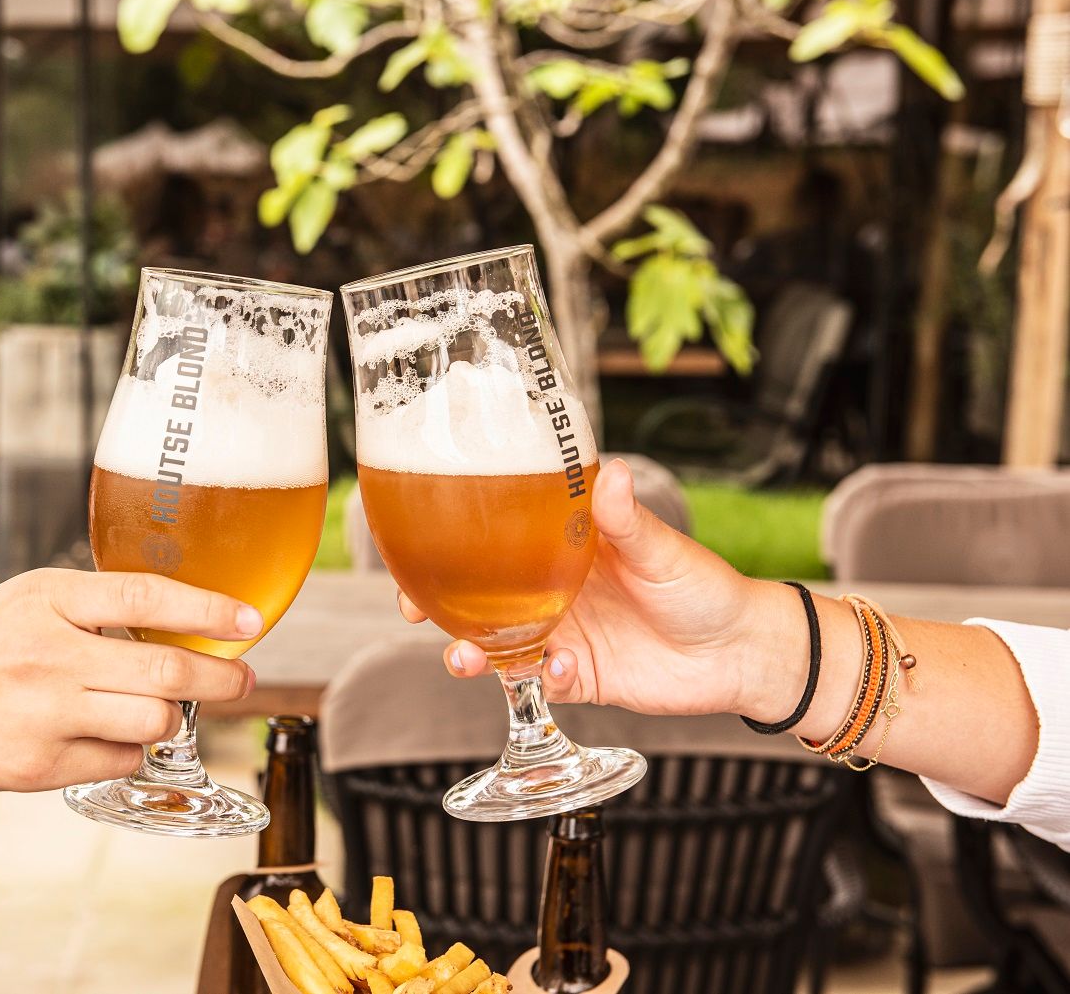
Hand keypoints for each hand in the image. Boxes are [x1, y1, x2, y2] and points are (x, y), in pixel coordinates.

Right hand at [0, 569, 263, 805]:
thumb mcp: (19, 604)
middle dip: (221, 676)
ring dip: (170, 718)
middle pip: (168, 668)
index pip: (149, 596)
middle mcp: (50, 653)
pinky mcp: (38, 767)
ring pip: (155, 721)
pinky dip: (126, 753)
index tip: (250, 618)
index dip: (211, 608)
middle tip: (242, 678)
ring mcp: (46, 713)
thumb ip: (87, 612)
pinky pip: (119, 762)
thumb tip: (172, 627)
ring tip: (156, 710)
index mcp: (47, 598)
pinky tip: (101, 740)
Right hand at [403, 458, 806, 720]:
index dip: (451, 546)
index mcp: (562, 549)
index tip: (418, 549)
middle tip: (414, 612)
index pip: (494, 542)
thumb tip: (614, 474)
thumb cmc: (704, 587)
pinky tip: (557, 669)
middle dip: (439, 606)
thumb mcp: (664, 551)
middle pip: (478, 597)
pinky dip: (536, 678)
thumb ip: (629, 522)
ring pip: (496, 644)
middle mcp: (551, 591)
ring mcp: (560, 635)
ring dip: (472, 652)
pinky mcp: (575, 677)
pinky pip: (537, 682)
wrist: (740, 653)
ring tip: (465, 659)